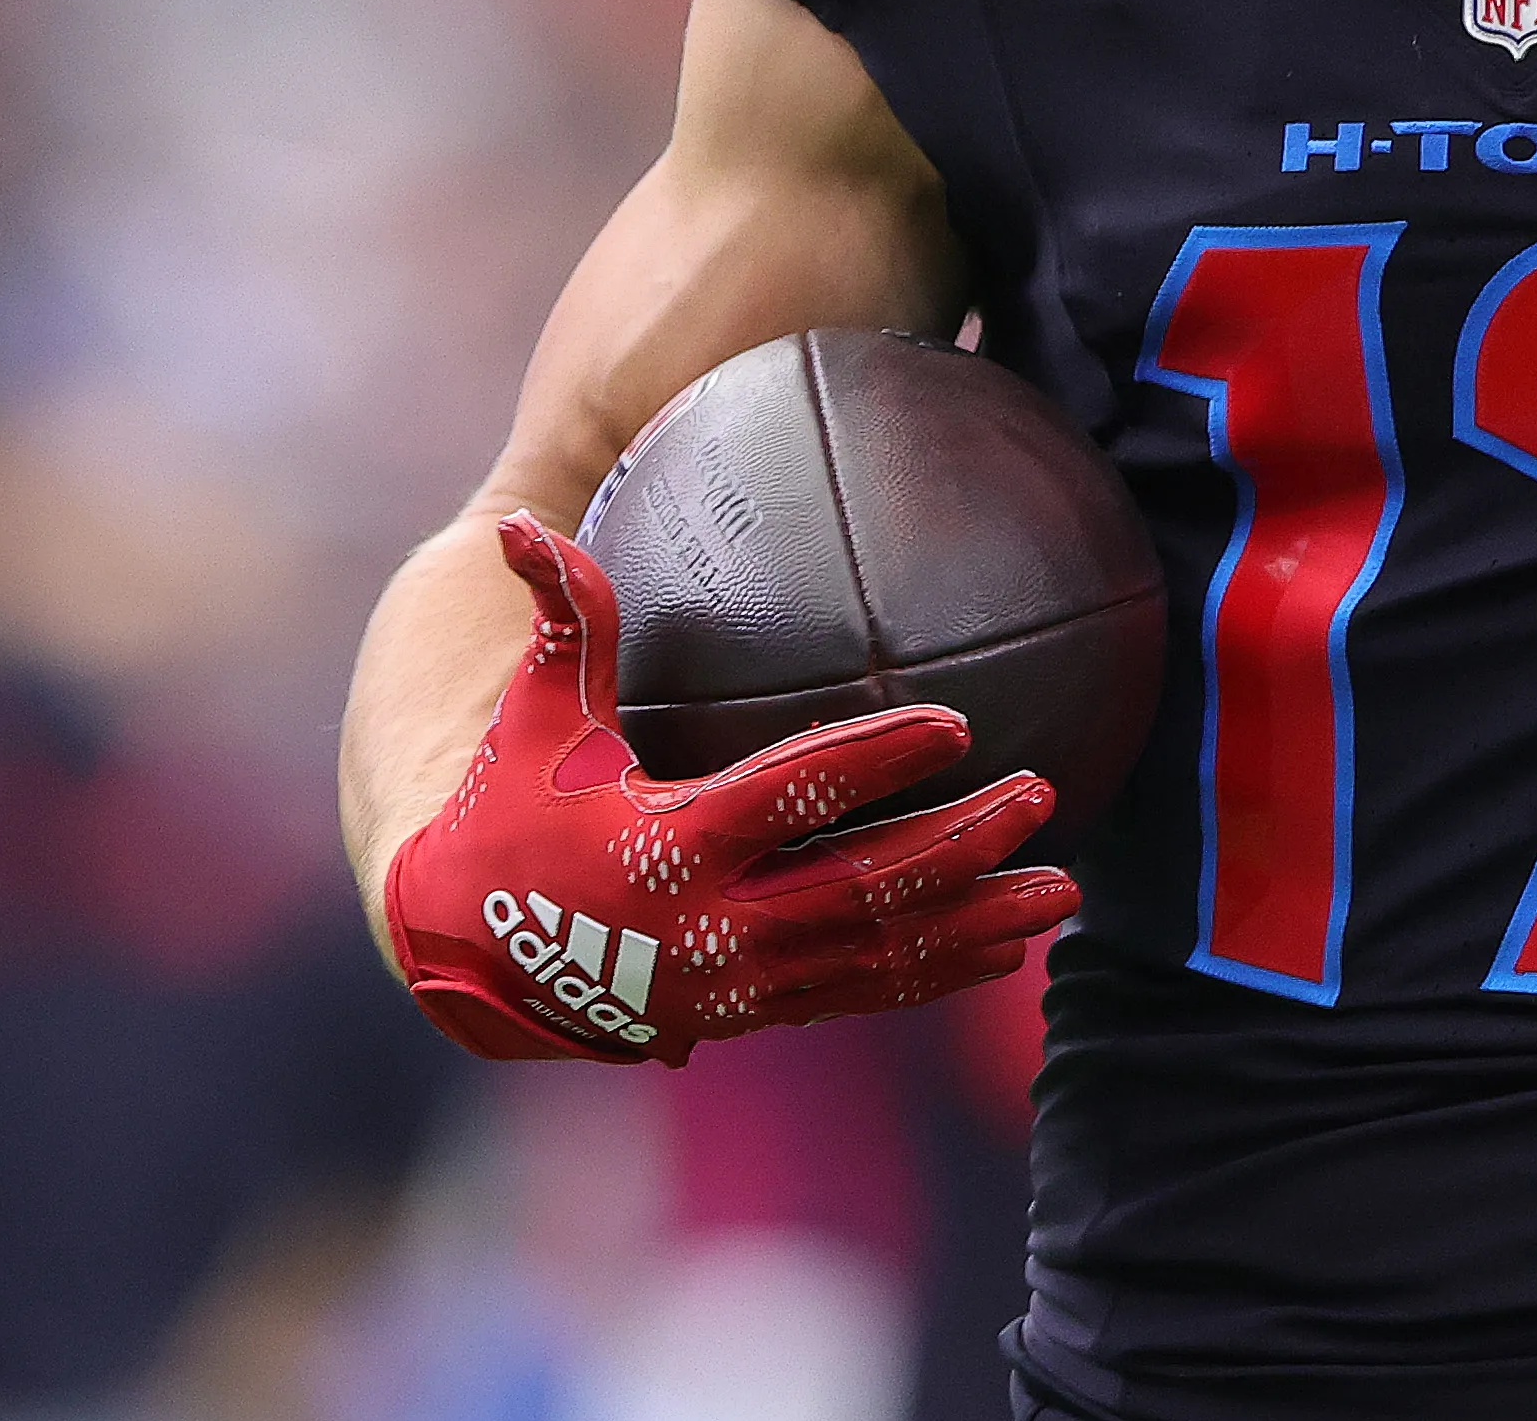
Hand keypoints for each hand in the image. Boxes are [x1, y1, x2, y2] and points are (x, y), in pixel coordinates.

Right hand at [382, 515, 1079, 1063]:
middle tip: (1039, 796)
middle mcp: (712, 926)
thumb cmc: (509, 811)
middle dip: (959, 845)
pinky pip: (862, 991)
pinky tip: (1006, 945)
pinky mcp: (752, 1014)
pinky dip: (937, 970)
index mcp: (666, 843)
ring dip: (974, 920)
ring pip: (877, 953)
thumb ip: (562, 620)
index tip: (957, 724)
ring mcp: (738, 983)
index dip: (876, 761)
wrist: (473, 956)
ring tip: (1063, 890)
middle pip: (860, 886)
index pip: (792, 794)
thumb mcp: (533, 718)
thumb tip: (526, 522)